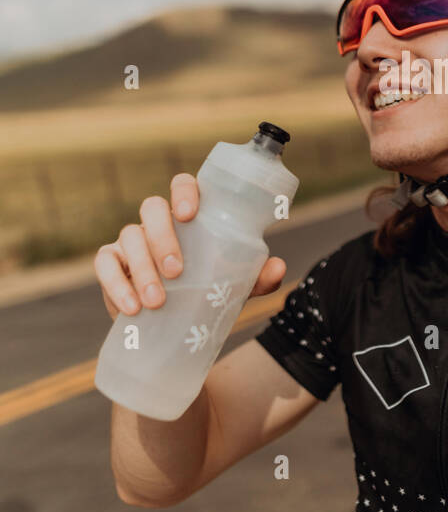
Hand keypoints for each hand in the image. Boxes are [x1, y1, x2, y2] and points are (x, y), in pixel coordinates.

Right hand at [93, 172, 286, 321]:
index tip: (190, 214)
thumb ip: (256, 276)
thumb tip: (278, 267)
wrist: (178, 326)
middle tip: (177, 271)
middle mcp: (157, 222)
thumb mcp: (235, 286)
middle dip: (162, 236)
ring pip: (129, 236)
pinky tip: (132, 307)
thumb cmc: (208, 291)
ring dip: (142, 268)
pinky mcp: (112, 264)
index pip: (183, 185)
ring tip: (158, 301)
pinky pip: (104, 264)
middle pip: (152, 208)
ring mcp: (131, 241)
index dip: (184, 191)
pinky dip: (115, 285)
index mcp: (188, 216)